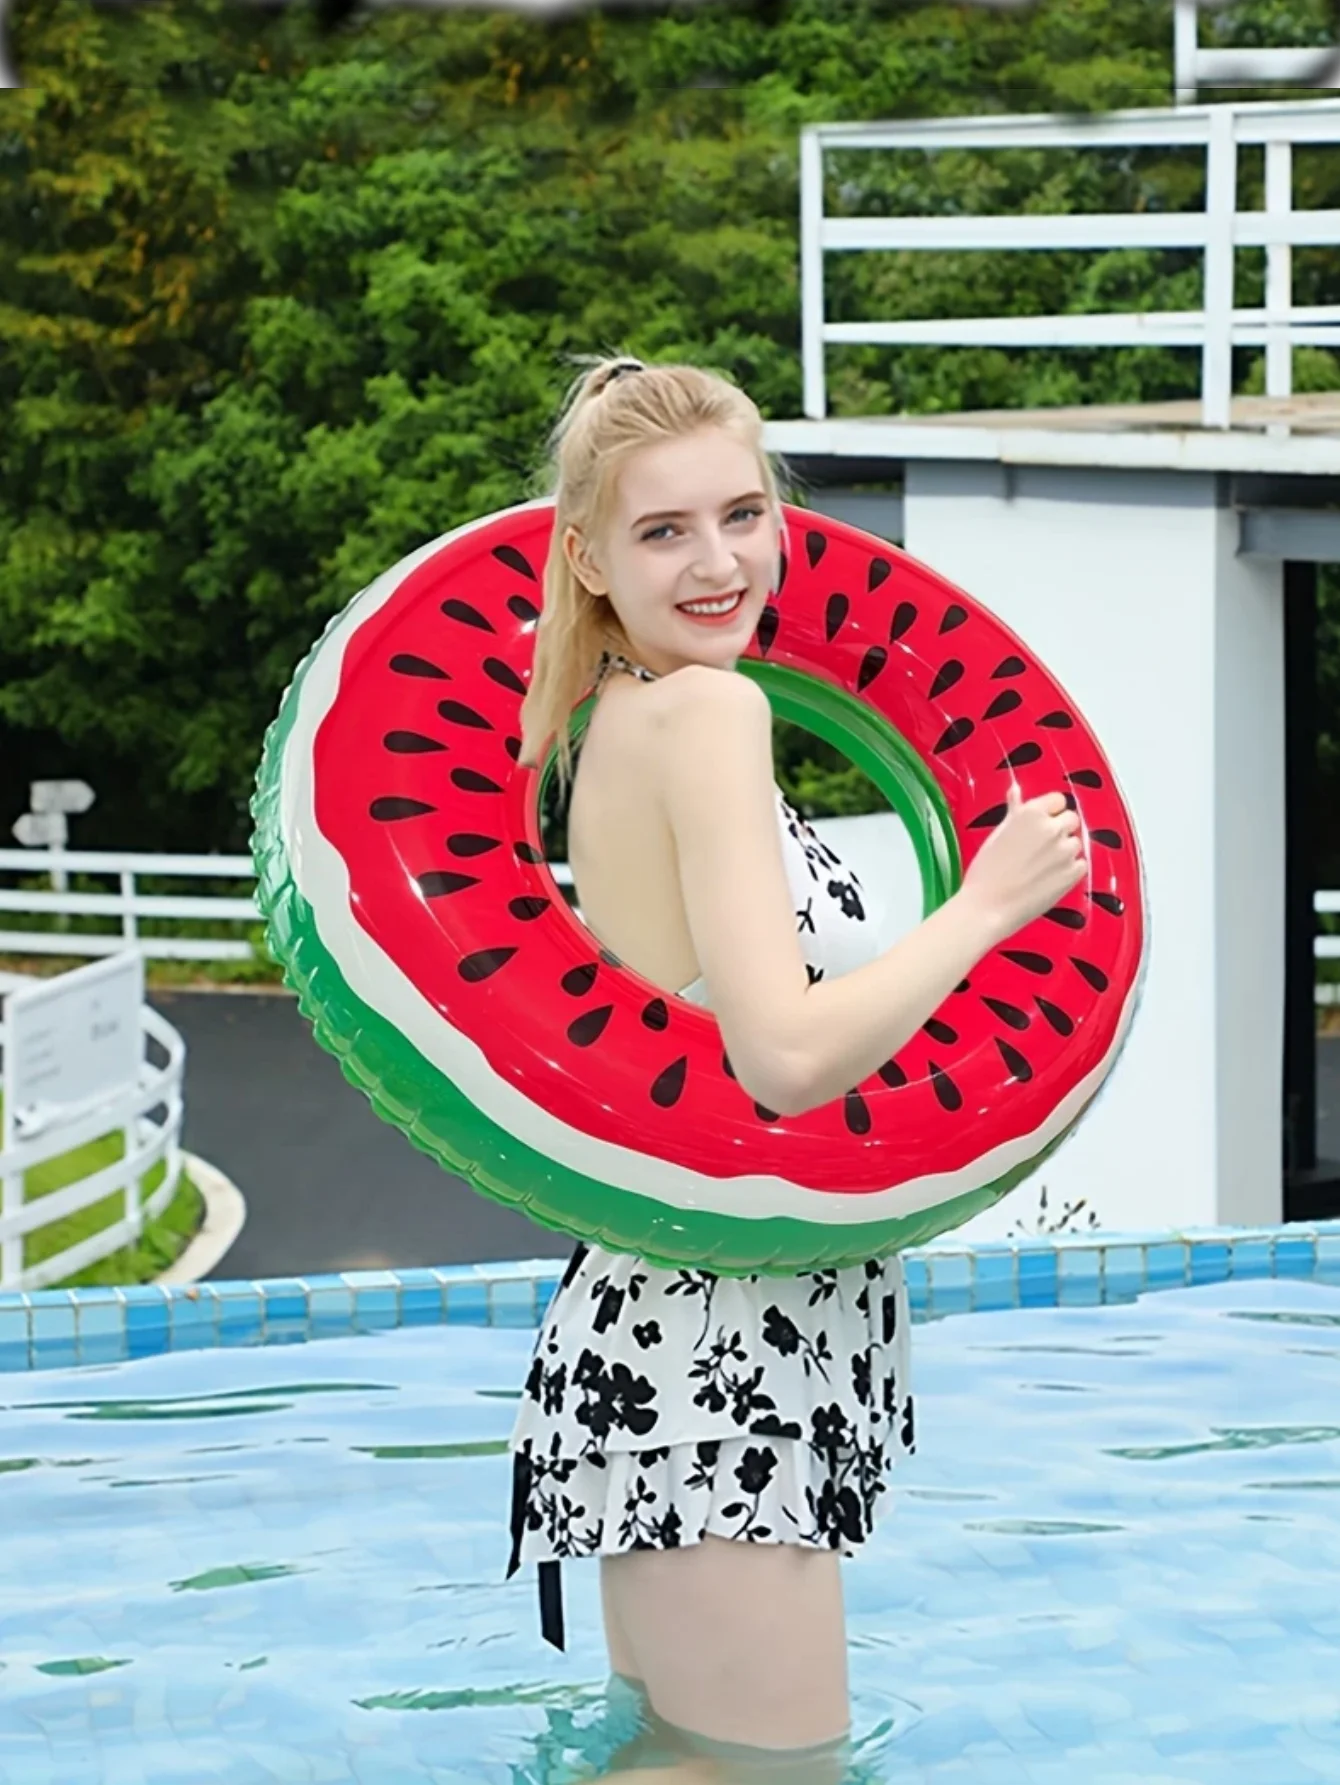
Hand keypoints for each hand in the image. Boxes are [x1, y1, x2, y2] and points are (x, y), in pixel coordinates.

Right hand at [958, 781, 1085, 946]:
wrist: (988, 907)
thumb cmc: (986, 872)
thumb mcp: (997, 834)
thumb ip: (1014, 810)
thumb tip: (1016, 792)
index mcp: (1031, 814)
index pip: (1057, 800)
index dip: (1050, 812)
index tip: (1042, 822)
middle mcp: (1052, 829)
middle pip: (1071, 819)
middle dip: (1060, 829)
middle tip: (1041, 846)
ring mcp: (1065, 852)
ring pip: (1076, 843)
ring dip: (1065, 851)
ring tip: (1042, 865)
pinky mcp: (1073, 874)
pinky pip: (1080, 864)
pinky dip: (1070, 869)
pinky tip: (1050, 877)